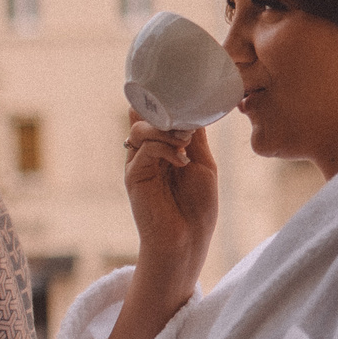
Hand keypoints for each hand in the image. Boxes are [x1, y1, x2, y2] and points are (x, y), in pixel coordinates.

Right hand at [124, 116, 220, 275]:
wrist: (188, 240)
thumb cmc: (197, 207)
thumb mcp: (203, 164)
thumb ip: (196, 138)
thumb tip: (194, 110)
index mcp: (164, 148)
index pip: (155, 117)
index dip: (163, 104)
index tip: (183, 97)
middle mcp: (147, 153)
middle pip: (144, 117)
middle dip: (165, 115)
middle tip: (187, 127)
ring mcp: (139, 164)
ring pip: (139, 129)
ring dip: (165, 130)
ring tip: (185, 143)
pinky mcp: (134, 177)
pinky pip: (143, 149)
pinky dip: (164, 148)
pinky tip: (182, 160)